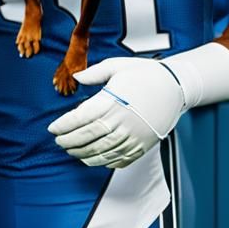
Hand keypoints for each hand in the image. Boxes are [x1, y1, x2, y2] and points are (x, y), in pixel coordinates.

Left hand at [47, 57, 183, 168]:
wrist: (175, 87)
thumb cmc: (145, 74)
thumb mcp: (117, 66)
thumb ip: (94, 73)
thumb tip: (76, 77)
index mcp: (112, 101)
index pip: (81, 118)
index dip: (64, 125)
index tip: (53, 128)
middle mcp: (122, 121)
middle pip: (88, 137)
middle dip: (69, 141)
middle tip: (58, 141)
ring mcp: (134, 136)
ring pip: (102, 152)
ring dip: (83, 154)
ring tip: (72, 151)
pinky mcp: (143, 145)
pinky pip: (121, 159)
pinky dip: (104, 162)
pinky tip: (94, 159)